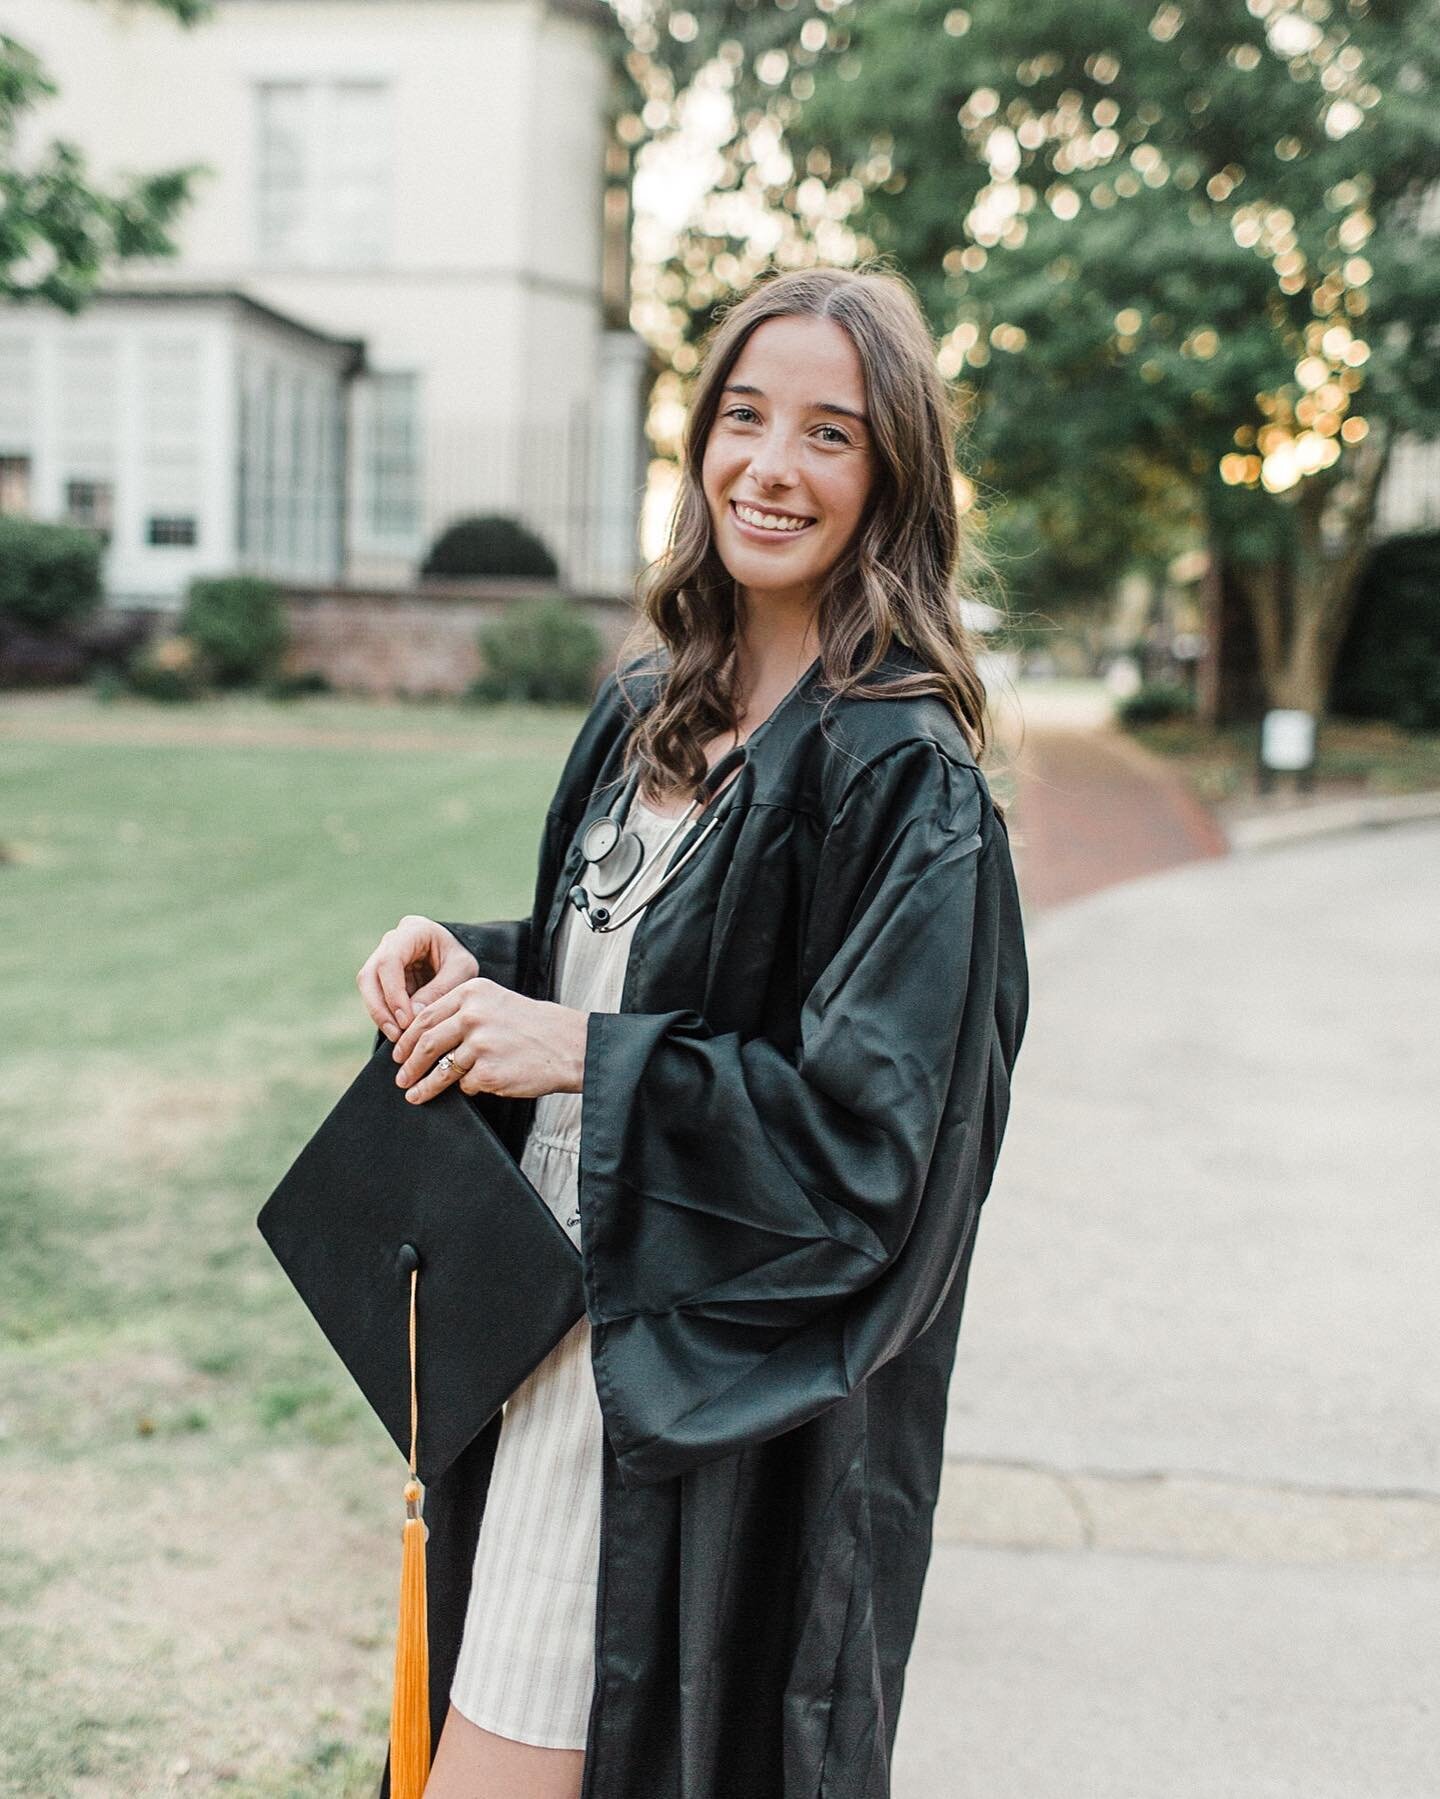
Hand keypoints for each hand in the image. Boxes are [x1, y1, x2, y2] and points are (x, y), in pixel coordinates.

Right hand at [357, 915, 479, 1042]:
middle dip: (380, 1007)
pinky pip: (376, 996)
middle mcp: (392, 941)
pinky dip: (385, 1015)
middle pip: (370, 974)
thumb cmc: (463, 960)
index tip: (405, 1020)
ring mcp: (383, 956)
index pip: (390, 961)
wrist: (461, 959)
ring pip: (368, 987)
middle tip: (396, 1034)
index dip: (393, 993)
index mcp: (414, 930)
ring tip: (398, 1038)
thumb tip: (411, 1016)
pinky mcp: (382, 976)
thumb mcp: (462, 972)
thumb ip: (439, 990)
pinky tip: (399, 1033)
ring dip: (380, 1014)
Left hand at [390, 979, 589, 1103]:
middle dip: (409, 1064)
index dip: (407, 1040)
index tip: (399, 1054)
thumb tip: (423, 1038)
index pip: (425, 1017)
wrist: (568, 1045)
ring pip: (440, 1069)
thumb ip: (462, 1012)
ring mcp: (480, 1043)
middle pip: (426, 1043)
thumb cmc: (532, 1026)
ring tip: (415, 1095)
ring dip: (425, 1085)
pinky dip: (468, 1088)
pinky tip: (477, 1086)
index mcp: (471, 992)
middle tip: (400, 1078)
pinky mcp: (489, 1071)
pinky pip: (466, 1084)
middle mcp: (473, 1014)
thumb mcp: (495, 1003)